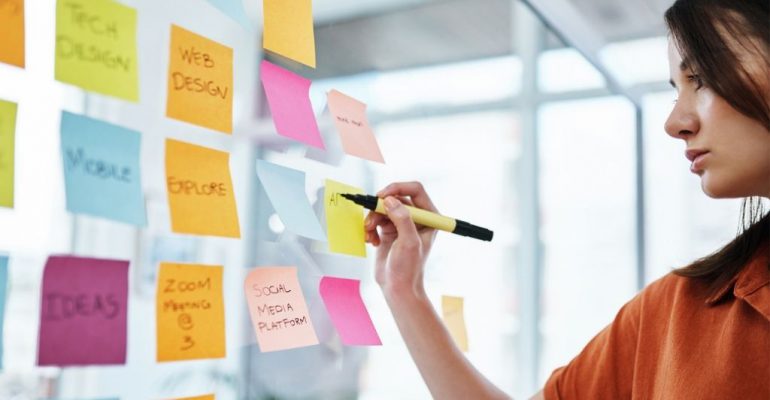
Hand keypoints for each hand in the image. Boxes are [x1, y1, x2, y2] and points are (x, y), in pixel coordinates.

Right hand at [364, 182, 438, 296]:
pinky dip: (370, 228)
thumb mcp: (408, 243)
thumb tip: (390, 200)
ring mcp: (402, 224)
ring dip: (372, 219)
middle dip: (380, 208)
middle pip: (395, 198)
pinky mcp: (389, 231)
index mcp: (430, 217)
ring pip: (383, 208)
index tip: (382, 196)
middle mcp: (417, 218)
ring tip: (369, 234)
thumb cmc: (408, 269)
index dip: (398, 188)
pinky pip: (376, 219)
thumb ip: (402, 219)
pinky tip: (372, 241)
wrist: (397, 288)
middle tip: (370, 221)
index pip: (415, 190)